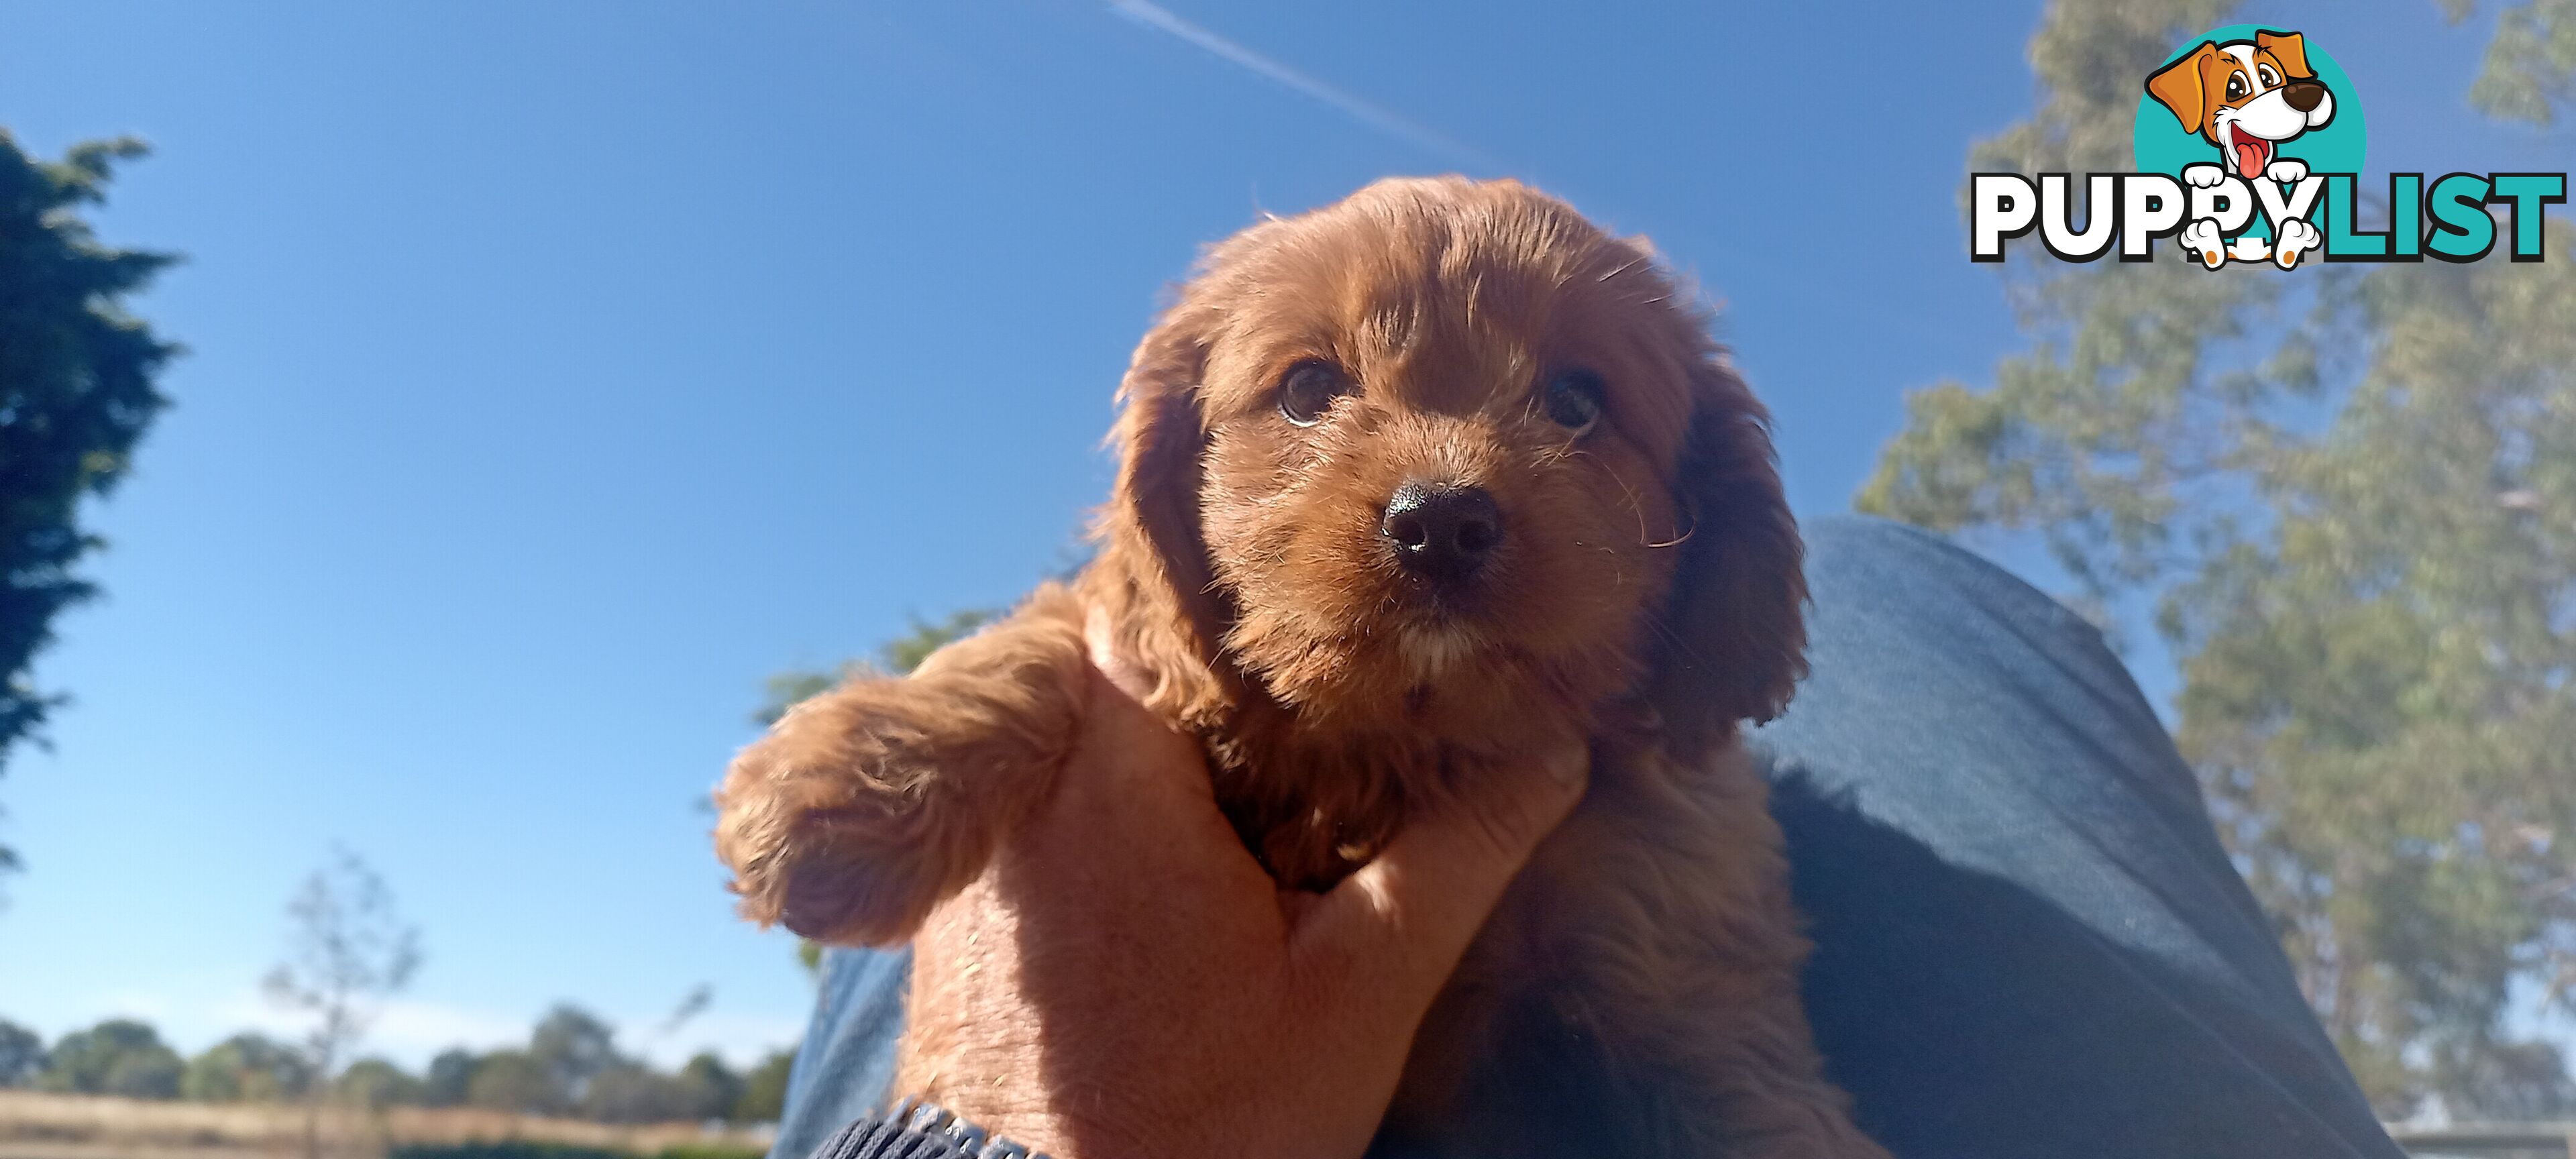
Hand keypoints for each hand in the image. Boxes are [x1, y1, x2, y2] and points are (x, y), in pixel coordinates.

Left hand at [890, 616, 1589, 1158]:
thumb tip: (1553, 753)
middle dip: (1195, 662)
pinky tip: (1172, 856)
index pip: (1143, 593)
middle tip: (1294, 695)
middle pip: (1101, 650)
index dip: (1231, 587)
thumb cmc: (1196, 1131)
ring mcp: (979, 850)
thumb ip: (1454, 857)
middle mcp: (1020, 789)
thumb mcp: (1358, 995)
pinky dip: (1092, 803)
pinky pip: (1026, 800)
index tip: (1312, 607)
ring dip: (1144, 732)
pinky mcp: (959, 910)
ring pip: (1061, 727)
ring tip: (1248, 771)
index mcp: (1109, 777)